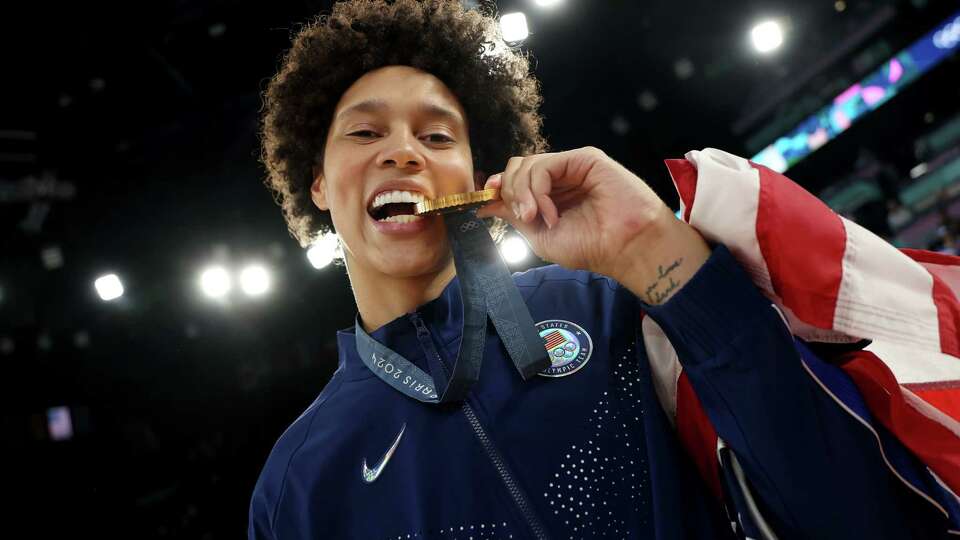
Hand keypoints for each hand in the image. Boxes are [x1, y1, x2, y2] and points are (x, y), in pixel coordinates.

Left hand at [475, 146, 673, 278]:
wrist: (625, 248)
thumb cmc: (591, 247)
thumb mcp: (541, 236)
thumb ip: (514, 215)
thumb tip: (485, 203)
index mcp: (551, 196)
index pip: (515, 180)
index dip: (498, 187)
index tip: (484, 201)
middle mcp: (561, 179)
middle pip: (517, 167)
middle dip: (509, 190)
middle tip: (523, 216)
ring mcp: (572, 167)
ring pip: (527, 164)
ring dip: (523, 193)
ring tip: (536, 217)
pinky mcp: (584, 159)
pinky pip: (545, 164)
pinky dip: (538, 188)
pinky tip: (549, 210)